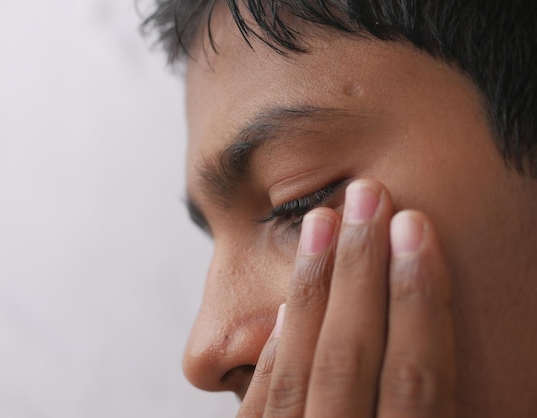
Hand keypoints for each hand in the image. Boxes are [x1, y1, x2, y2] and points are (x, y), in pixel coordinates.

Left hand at [237, 179, 454, 417]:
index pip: (416, 380)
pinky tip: (286, 309)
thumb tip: (429, 320)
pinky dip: (275, 358)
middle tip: (367, 196)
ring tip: (322, 224)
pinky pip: (259, 413)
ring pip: (296, 378)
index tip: (414, 228)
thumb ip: (425, 397)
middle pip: (348, 361)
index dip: (418, 302)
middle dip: (359, 273)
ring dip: (311, 293)